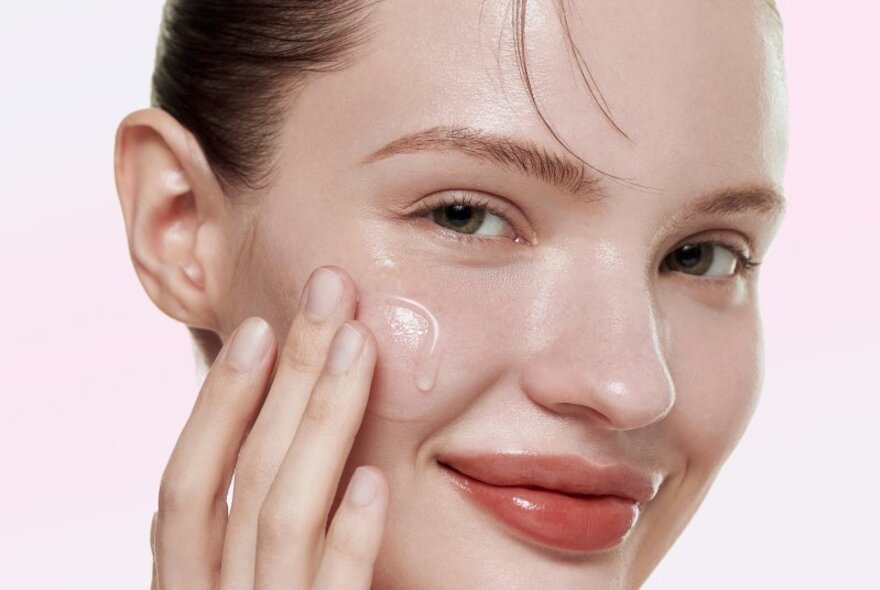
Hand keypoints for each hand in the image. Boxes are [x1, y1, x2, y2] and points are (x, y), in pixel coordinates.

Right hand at [149, 266, 387, 589]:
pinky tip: (373, 480)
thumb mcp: (239, 588)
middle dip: (288, 374)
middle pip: (246, 475)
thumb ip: (238, 539)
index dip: (220, 400)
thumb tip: (242, 447)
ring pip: (285, 516)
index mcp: (190, 580)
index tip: (260, 325)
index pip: (190, 482)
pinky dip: (349, 539)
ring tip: (358, 344)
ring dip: (323, 420)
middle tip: (329, 292)